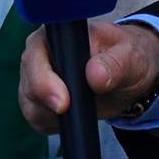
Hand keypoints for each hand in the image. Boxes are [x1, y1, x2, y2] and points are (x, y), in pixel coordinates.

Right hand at [18, 20, 158, 133]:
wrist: (130, 73)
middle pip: (28, 80)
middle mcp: (42, 53)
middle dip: (45, 102)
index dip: (44, 79)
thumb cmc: (128, 55)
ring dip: (49, 115)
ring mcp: (38, 76)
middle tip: (68, 111)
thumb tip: (94, 75)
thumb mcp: (130, 56)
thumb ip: (115, 63)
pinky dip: (51, 124)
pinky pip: (35, 117)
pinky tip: (72, 119)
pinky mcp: (41, 98)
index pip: (36, 53)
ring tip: (78, 113)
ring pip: (28, 102)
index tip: (64, 101)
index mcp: (59, 34)